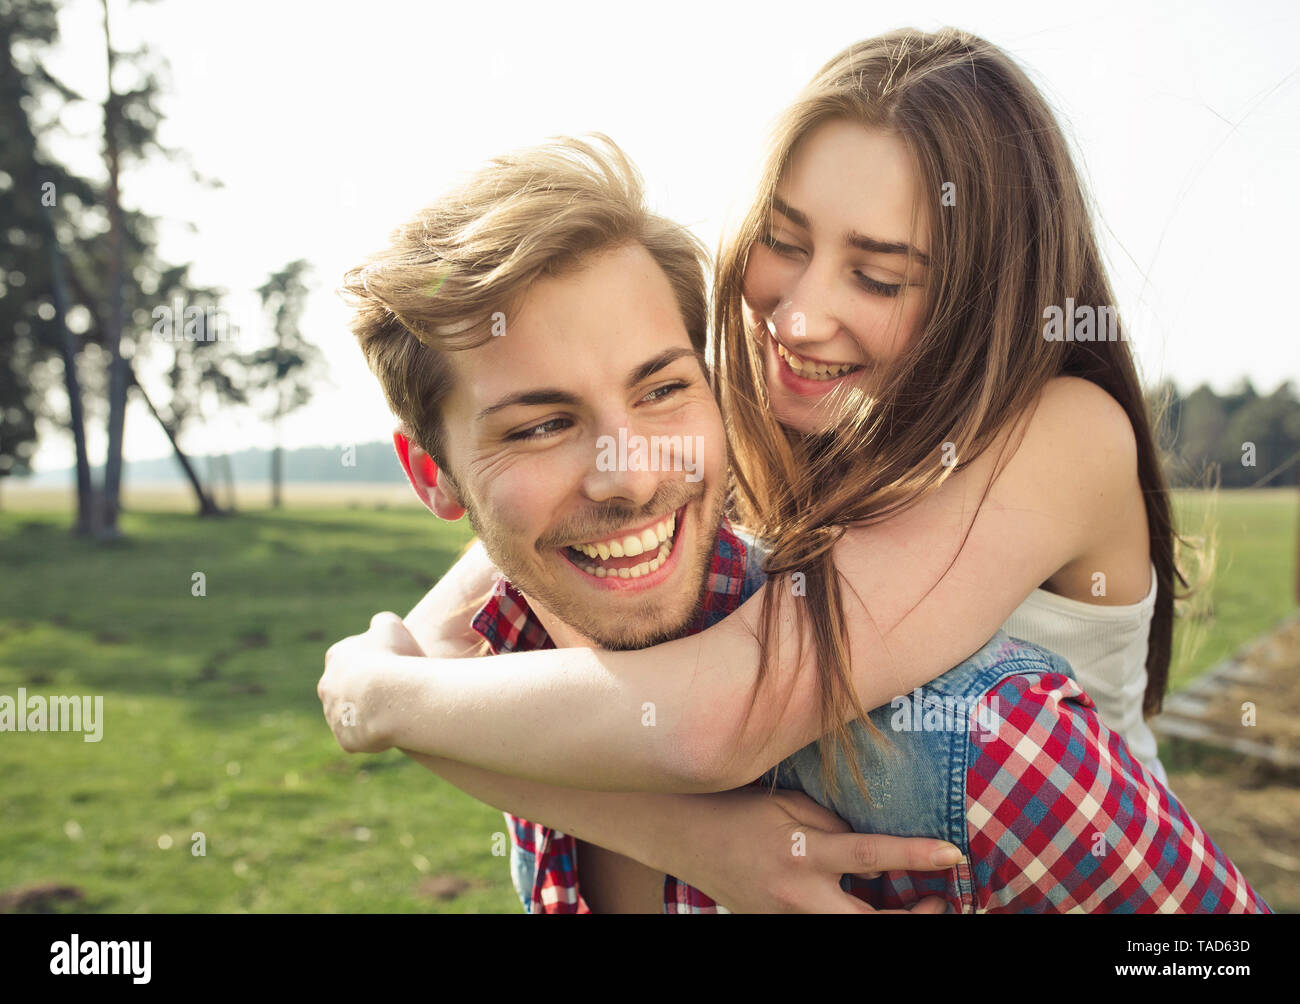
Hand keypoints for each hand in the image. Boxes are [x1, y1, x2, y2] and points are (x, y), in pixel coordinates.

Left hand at [318, 612, 423, 753]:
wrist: (392, 698)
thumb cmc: (393, 657)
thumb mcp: (391, 626)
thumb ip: (381, 623)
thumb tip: (377, 625)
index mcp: (336, 657)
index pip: (348, 657)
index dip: (369, 660)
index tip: (388, 663)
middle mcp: (327, 686)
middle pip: (344, 688)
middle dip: (362, 689)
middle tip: (391, 690)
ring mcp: (333, 716)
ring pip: (350, 714)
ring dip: (367, 713)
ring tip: (394, 711)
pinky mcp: (345, 739)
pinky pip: (359, 737)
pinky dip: (373, 733)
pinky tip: (391, 727)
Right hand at [687, 787, 957, 913]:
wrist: (685, 836)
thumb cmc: (738, 810)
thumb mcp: (789, 804)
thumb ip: (833, 824)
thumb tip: (871, 843)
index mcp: (802, 854)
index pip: (870, 856)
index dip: (916, 856)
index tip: (953, 854)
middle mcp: (798, 895)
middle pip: (872, 923)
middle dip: (916, 917)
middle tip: (941, 898)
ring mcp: (788, 918)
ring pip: (852, 930)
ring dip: (889, 920)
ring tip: (917, 904)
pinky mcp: (779, 926)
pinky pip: (827, 925)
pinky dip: (854, 915)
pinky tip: (868, 902)